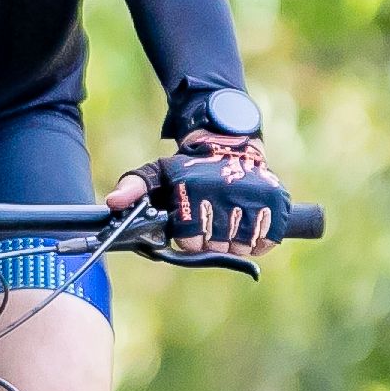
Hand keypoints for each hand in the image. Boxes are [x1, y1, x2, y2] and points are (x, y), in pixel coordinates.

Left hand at [107, 135, 287, 256]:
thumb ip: (133, 188)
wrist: (230, 143)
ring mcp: (253, 197)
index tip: (190, 225)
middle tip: (211, 222)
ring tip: (229, 222)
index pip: (190, 242)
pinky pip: (266, 241)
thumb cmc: (188, 168)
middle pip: (216, 246)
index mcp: (192, 189)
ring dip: (235, 241)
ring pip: (242, 246)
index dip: (189, 239)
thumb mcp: (156, 173)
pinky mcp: (276, 202)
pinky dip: (258, 240)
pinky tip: (248, 225)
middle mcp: (223, 192)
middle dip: (211, 239)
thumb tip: (113, 204)